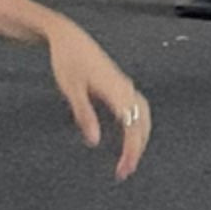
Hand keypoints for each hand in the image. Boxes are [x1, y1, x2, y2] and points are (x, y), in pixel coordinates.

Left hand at [46, 17, 150, 181]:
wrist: (68, 37)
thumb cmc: (67, 60)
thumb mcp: (71, 90)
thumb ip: (84, 115)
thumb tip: (94, 141)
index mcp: (116, 89)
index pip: (132, 126)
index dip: (131, 150)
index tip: (124, 168)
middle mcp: (125, 87)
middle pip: (142, 123)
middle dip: (137, 149)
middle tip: (125, 171)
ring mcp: (125, 85)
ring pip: (143, 116)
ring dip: (139, 139)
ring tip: (129, 160)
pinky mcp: (120, 85)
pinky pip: (137, 109)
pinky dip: (137, 126)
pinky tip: (130, 138)